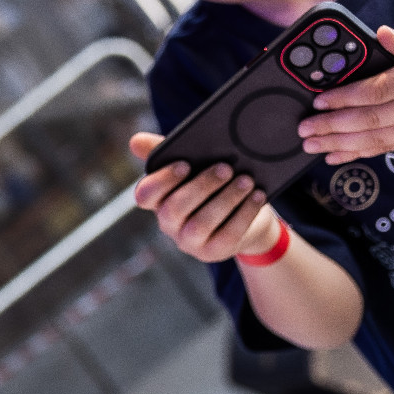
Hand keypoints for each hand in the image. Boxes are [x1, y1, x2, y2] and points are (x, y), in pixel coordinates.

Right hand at [129, 132, 279, 263]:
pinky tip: (257, 197)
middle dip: (201, 186)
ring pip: (201, 224)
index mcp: (159, 200)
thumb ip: (168, 152)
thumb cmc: (214, 184)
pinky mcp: (213, 252)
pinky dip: (244, 214)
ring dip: (226, 199)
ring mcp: (189, 242)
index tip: (185, 164)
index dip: (162, 181)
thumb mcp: (194, 166)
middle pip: (174, 209)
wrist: (246, 213)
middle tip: (226, 168)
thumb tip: (135, 141)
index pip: (145, 195)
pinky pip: (227, 235)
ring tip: (247, 181)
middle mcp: (169, 224)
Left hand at [299, 27, 393, 163]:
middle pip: (371, 119)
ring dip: (340, 145)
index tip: (318, 101)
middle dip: (332, 127)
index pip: (377, 90)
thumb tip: (379, 35)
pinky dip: (361, 153)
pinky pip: (390, 148)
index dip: (344, 98)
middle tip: (304, 130)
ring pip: (377, 139)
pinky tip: (338, 156)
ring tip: (312, 146)